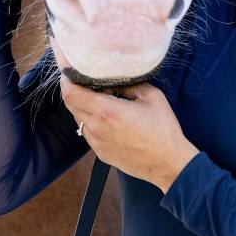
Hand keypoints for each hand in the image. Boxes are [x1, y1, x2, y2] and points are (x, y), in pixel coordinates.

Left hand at [58, 77, 198, 191]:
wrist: (168, 163)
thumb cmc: (163, 129)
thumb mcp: (152, 97)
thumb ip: (131, 84)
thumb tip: (118, 81)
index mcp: (107, 111)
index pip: (71, 94)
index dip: (66, 81)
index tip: (70, 71)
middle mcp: (96, 128)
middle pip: (71, 105)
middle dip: (74, 91)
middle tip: (87, 82)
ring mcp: (96, 143)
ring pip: (79, 119)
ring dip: (84, 107)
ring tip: (101, 100)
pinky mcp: (101, 154)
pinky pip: (88, 133)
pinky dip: (92, 121)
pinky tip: (109, 119)